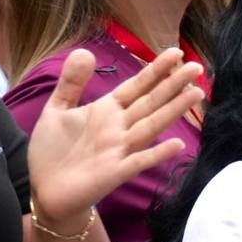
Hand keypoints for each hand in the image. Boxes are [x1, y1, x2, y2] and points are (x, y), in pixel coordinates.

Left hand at [27, 48, 204, 224]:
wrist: (44, 190)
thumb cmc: (52, 152)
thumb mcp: (57, 110)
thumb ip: (71, 83)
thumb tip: (85, 51)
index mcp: (107, 110)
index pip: (137, 86)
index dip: (156, 70)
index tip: (177, 52)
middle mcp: (119, 127)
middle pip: (151, 102)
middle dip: (173, 84)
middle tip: (197, 67)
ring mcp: (120, 150)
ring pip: (151, 125)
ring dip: (173, 110)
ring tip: (195, 94)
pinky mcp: (115, 172)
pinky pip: (139, 161)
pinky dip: (158, 153)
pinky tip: (177, 144)